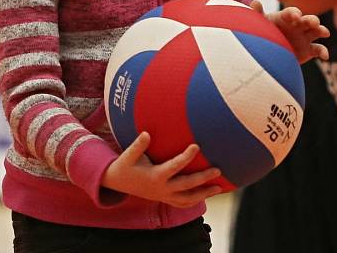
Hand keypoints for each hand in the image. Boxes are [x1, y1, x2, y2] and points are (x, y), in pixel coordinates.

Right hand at [101, 132, 222, 207]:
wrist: (116, 183)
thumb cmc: (124, 166)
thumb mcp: (128, 156)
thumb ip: (138, 145)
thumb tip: (147, 133)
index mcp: (155, 177)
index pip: (174, 167)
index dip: (186, 157)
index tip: (197, 146)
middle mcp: (162, 189)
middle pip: (186, 186)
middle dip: (203, 179)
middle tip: (218, 170)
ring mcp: (164, 196)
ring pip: (187, 199)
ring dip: (203, 194)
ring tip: (219, 188)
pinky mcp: (164, 198)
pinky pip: (182, 203)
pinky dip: (195, 200)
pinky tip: (206, 195)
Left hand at [251, 1, 329, 62]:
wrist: (267, 53)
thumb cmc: (263, 34)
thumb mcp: (260, 24)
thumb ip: (258, 14)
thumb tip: (255, 2)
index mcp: (286, 18)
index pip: (292, 12)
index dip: (294, 13)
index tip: (295, 16)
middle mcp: (298, 25)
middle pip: (307, 20)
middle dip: (312, 20)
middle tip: (314, 22)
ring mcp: (304, 37)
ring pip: (316, 31)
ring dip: (321, 30)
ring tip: (324, 32)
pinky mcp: (309, 50)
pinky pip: (319, 49)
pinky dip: (323, 52)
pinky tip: (325, 56)